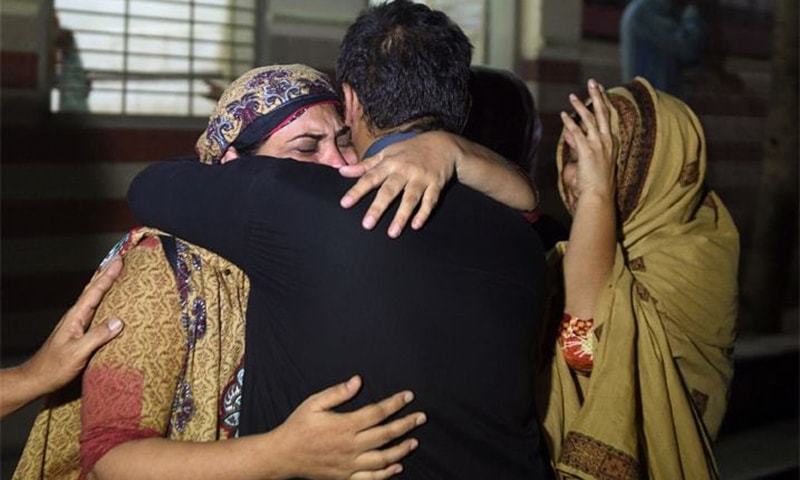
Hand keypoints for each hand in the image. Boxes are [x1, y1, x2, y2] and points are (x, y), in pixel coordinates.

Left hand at [22, 258, 124, 394]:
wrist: (36, 379)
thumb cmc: (54, 367)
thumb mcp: (78, 352)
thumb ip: (98, 335)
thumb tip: (119, 321)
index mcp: (75, 317)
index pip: (94, 291)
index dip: (108, 276)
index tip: (120, 261)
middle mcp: (76, 317)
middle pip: (92, 289)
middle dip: (105, 273)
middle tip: (119, 260)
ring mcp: (76, 323)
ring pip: (93, 298)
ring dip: (103, 284)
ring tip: (114, 273)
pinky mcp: (79, 331)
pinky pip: (94, 309)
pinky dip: (102, 299)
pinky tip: (107, 301)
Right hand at [273, 375, 425, 479]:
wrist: (283, 456)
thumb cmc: (298, 426)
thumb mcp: (314, 403)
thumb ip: (338, 392)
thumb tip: (358, 380)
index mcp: (344, 425)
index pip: (377, 413)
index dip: (395, 403)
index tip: (409, 396)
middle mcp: (350, 446)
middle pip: (386, 435)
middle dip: (406, 424)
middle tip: (421, 417)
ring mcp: (349, 464)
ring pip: (383, 459)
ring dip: (401, 449)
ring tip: (414, 441)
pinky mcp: (345, 477)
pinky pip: (371, 478)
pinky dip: (386, 474)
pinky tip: (397, 466)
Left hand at [339, 131, 459, 237]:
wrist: (442, 143)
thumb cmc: (409, 150)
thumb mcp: (387, 153)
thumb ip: (366, 165)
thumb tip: (342, 171)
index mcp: (390, 163)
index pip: (370, 177)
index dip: (357, 190)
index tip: (345, 204)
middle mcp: (405, 170)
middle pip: (390, 190)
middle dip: (378, 207)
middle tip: (367, 224)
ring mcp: (421, 177)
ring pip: (410, 198)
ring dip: (402, 216)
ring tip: (392, 233)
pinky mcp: (436, 184)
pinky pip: (430, 200)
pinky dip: (424, 213)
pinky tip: (415, 226)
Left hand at [561, 79, 616, 202]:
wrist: (599, 195)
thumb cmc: (596, 181)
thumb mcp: (590, 159)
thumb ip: (578, 144)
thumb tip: (568, 133)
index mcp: (611, 142)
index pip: (608, 117)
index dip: (604, 102)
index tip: (600, 89)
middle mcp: (607, 141)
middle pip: (603, 113)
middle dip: (597, 96)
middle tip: (593, 82)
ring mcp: (598, 145)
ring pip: (589, 120)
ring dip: (580, 107)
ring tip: (572, 97)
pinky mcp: (587, 151)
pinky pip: (577, 133)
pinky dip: (569, 124)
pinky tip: (563, 115)